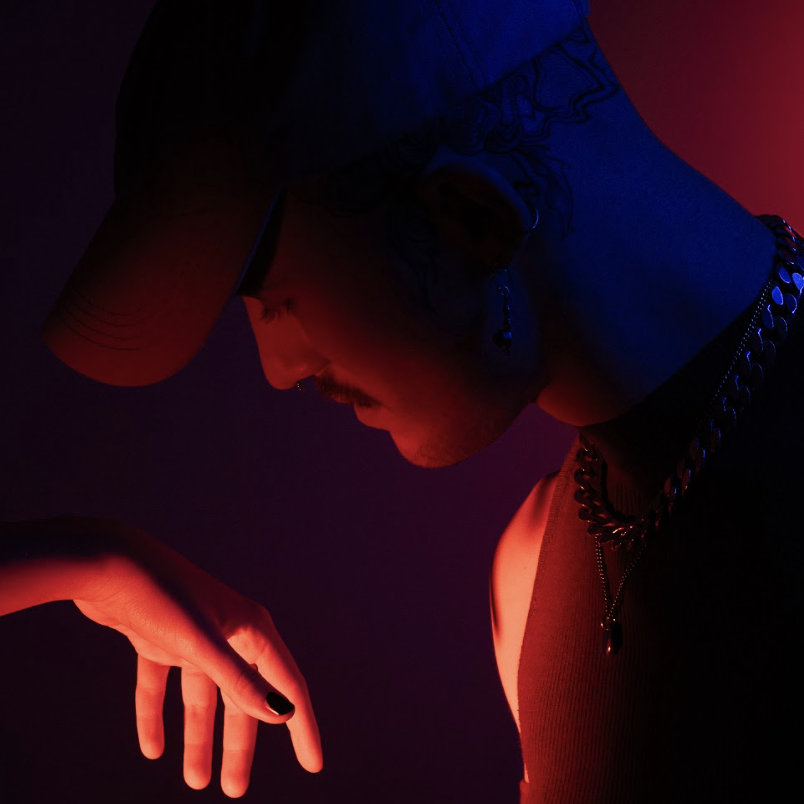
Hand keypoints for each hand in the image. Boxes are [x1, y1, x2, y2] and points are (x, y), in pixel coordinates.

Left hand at [73, 522, 321, 796]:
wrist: (107, 562)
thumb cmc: (161, 595)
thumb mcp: (202, 643)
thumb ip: (240, 681)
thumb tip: (283, 713)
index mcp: (250, 628)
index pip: (286, 685)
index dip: (301, 726)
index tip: (312, 765)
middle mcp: (227, 632)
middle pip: (241, 698)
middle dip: (238, 745)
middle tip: (234, 790)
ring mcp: (192, 636)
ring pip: (201, 697)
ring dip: (198, 738)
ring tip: (195, 781)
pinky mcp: (158, 638)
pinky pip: (161, 686)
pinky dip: (156, 716)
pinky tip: (151, 748)